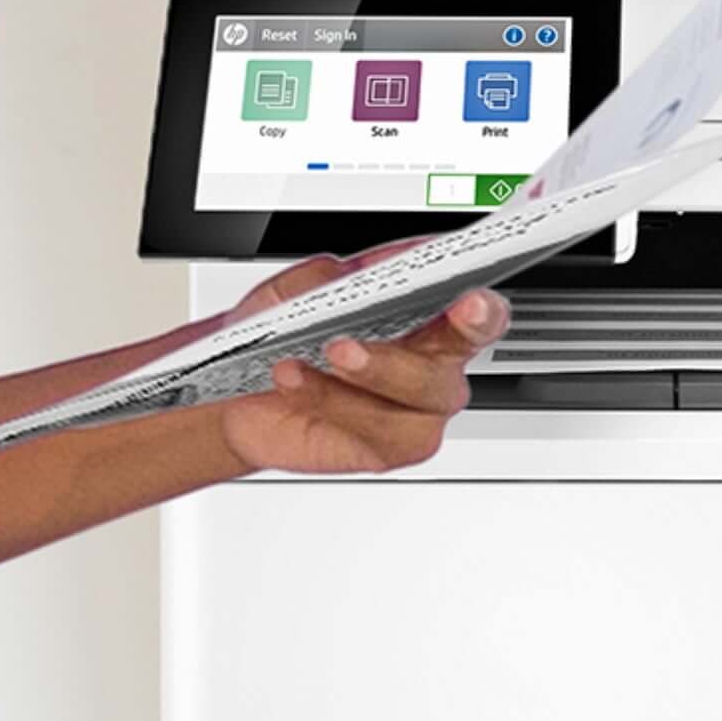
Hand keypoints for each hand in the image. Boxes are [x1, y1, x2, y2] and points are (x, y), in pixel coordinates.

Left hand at [210, 247, 509, 476]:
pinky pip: (373, 430)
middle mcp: (433, 366)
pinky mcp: (390, 448)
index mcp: (428, 318)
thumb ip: (320, 278)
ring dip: (355, 377)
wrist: (239, 403)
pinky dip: (328, 401)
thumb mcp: (288, 295)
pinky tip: (295, 383)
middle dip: (396, 355)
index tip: (471, 303)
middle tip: (345, 346)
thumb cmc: (280, 343)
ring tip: (301, 362)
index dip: (482, 312)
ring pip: (409, 397)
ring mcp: (416, 412)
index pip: (477, 315)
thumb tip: (343, 271)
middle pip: (447, 362)